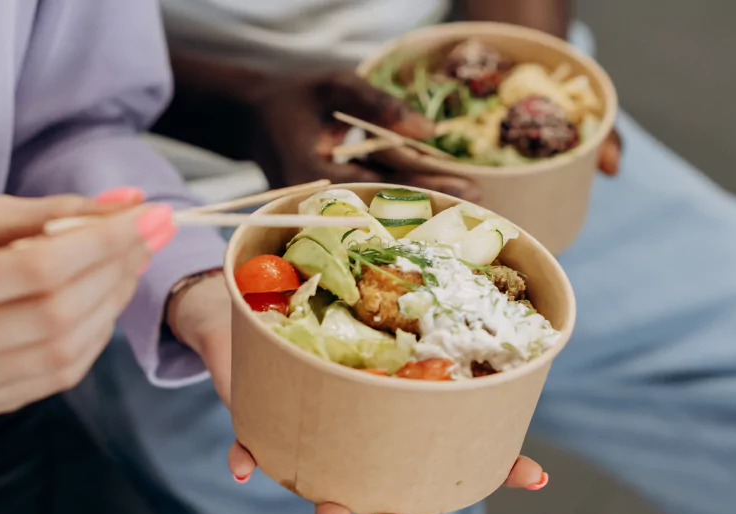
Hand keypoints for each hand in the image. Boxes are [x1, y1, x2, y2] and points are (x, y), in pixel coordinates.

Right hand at [0, 190, 175, 414]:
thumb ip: (58, 210)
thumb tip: (131, 200)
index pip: (41, 265)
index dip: (103, 240)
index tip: (152, 214)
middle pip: (60, 308)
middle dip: (117, 268)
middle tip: (151, 236)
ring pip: (68, 345)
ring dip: (115, 300)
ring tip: (132, 263)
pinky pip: (65, 372)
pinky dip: (98, 333)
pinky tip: (107, 301)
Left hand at [167, 274, 549, 513]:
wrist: (266, 306)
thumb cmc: (338, 319)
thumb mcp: (388, 310)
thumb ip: (424, 306)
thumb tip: (482, 280)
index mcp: (394, 412)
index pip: (447, 450)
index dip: (489, 467)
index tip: (531, 477)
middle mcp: (355, 433)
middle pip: (380, 488)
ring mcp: (309, 431)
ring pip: (321, 483)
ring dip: (328, 504)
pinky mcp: (260, 416)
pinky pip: (251, 445)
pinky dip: (248, 457)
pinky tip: (246, 468)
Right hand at [252, 72, 622, 200]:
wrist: (255, 118)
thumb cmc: (293, 96)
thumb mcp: (334, 85)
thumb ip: (378, 105)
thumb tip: (429, 129)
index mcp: (316, 175)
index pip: (383, 185)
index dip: (427, 187)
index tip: (465, 187)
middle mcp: (321, 201)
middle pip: (389, 203)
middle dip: (435, 199)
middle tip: (480, 200)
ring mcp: (326, 207)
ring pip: (385, 205)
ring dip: (424, 201)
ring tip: (468, 199)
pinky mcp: (334, 203)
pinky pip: (373, 200)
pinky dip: (404, 196)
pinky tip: (436, 194)